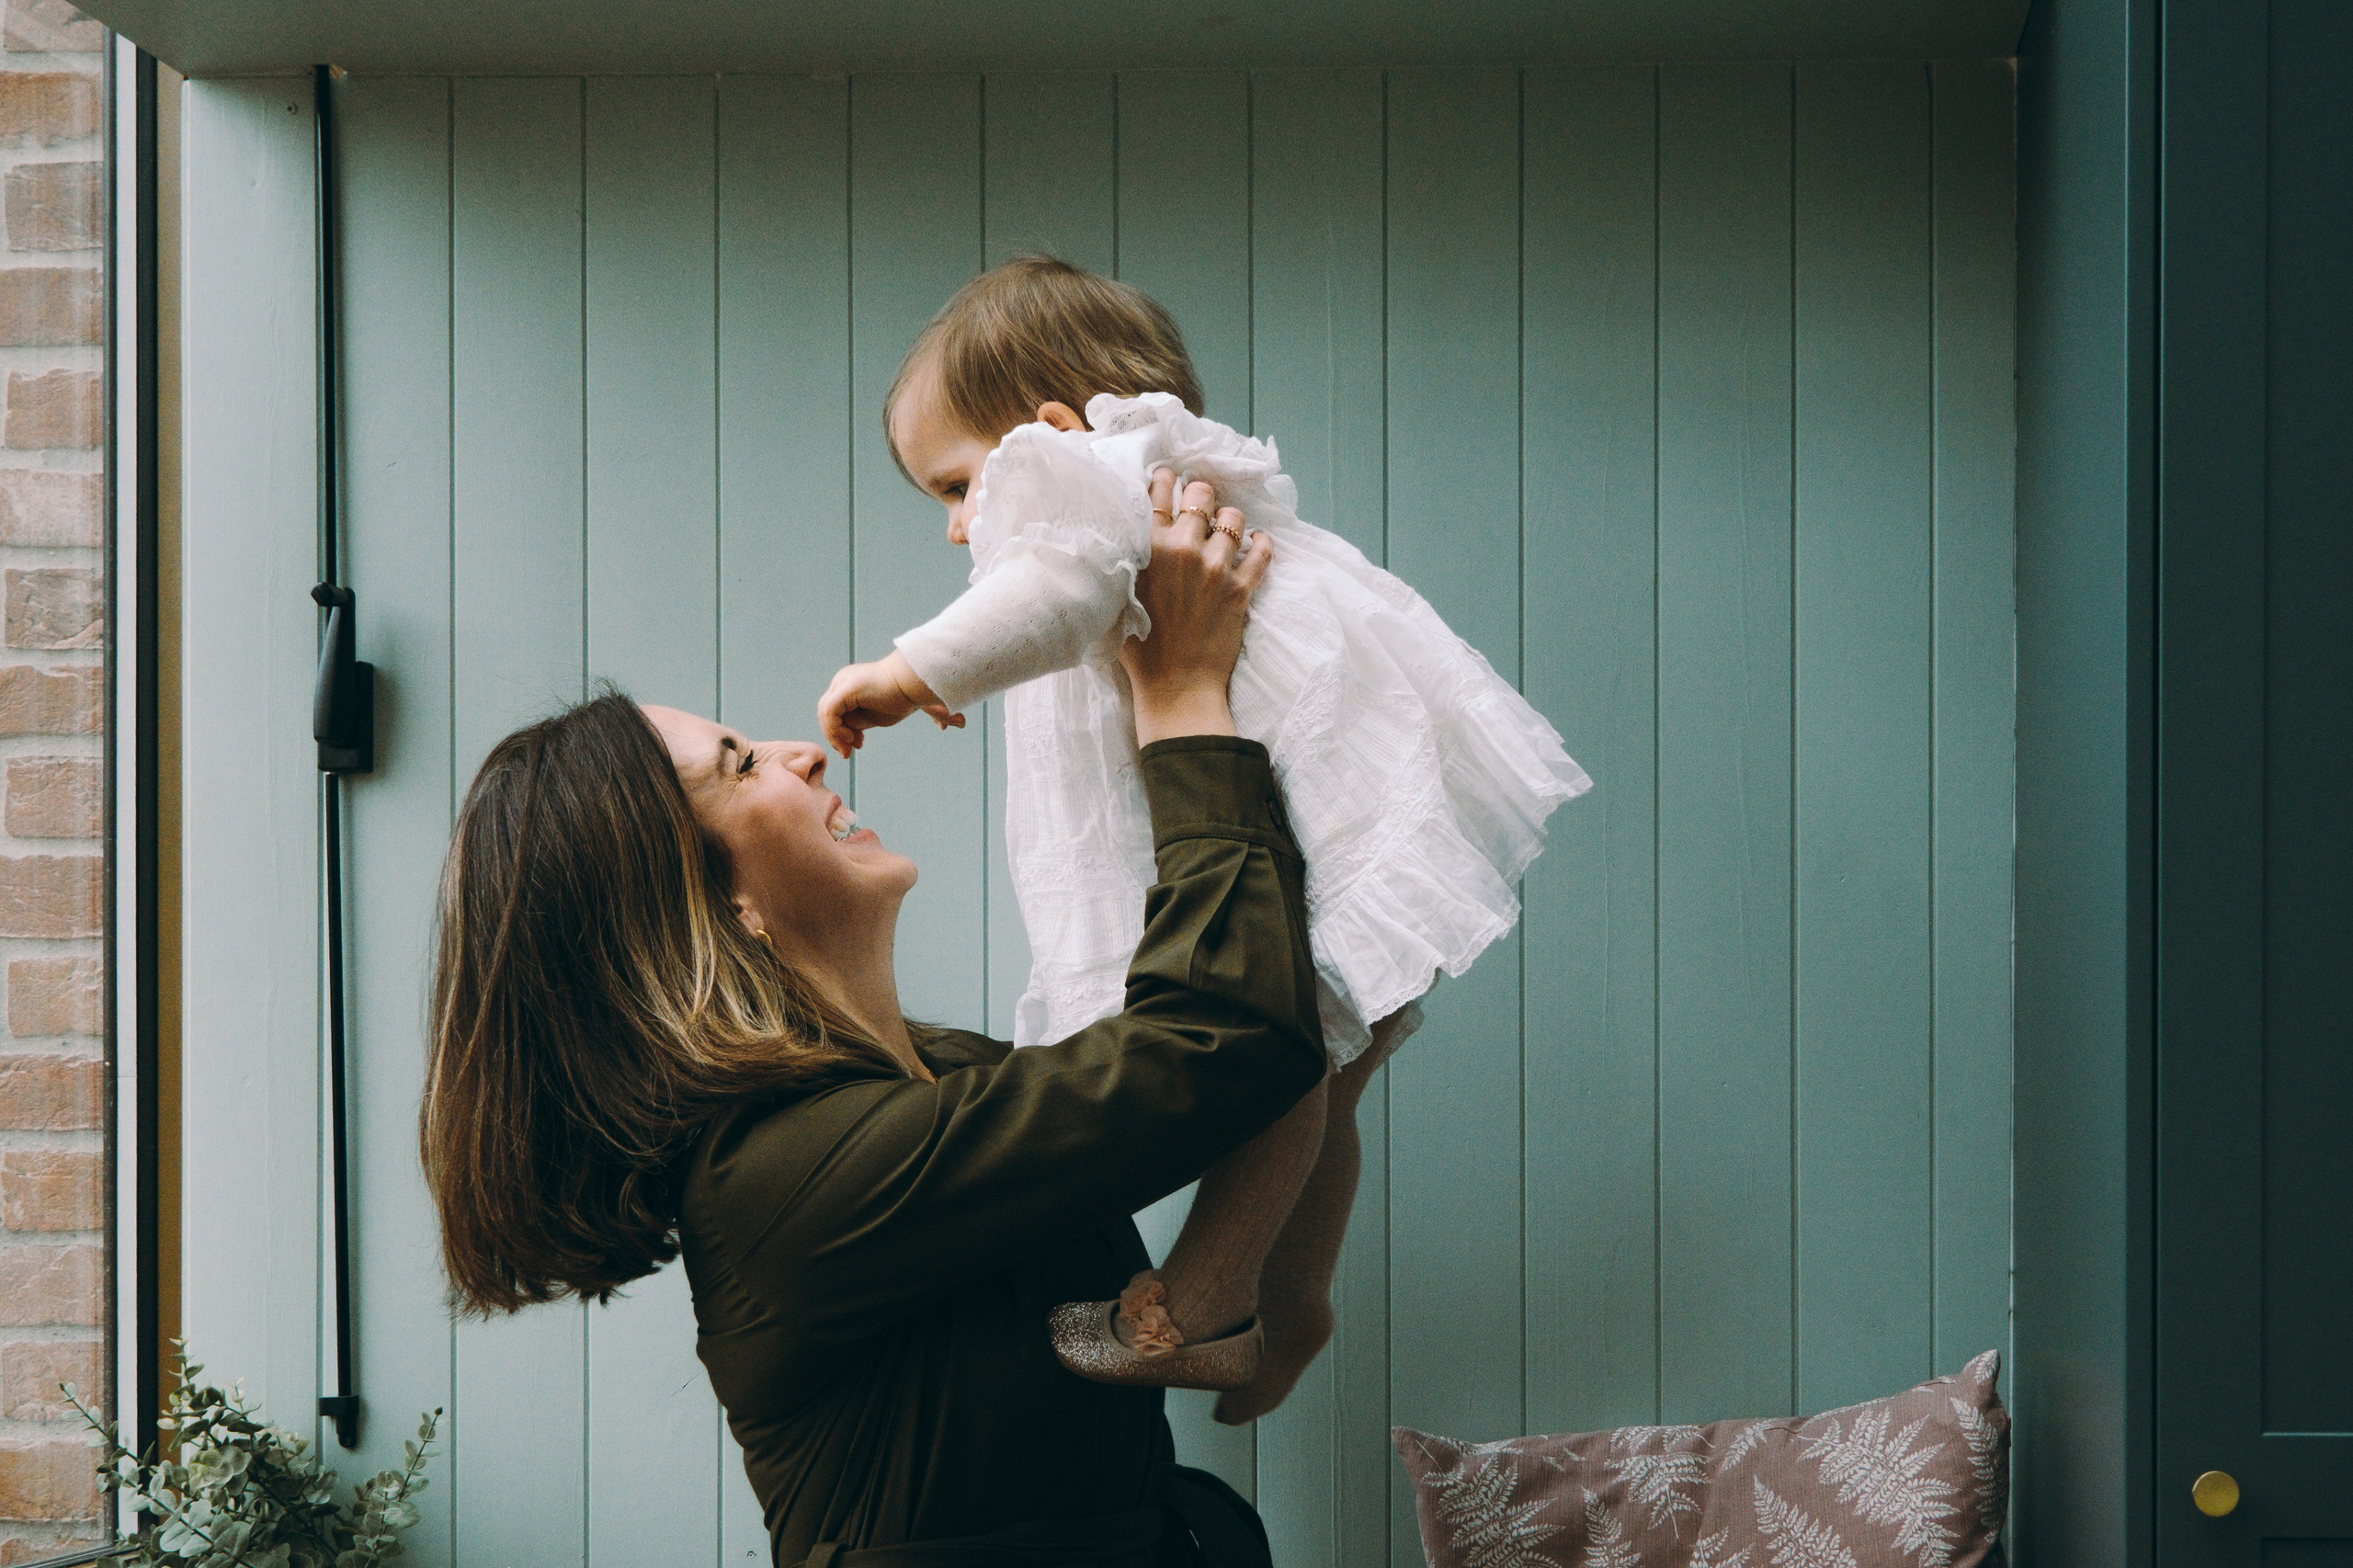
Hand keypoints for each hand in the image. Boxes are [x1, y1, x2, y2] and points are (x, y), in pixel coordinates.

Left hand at [818, 650, 964, 756]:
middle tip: (849, 752)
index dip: (840, 731)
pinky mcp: (845, 690)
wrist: (918, 682)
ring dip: (835, 735)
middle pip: (827, 712)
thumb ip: (886, 720)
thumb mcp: (887, 713)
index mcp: (850, 685)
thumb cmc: (912, 694)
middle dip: (835, 735)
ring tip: (850, 748)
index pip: (835, 710)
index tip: (858, 743)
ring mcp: (843, 683)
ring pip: (825, 714)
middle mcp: (843, 680)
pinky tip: (851, 739)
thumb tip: (947, 725)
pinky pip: (830, 713)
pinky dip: (835, 730)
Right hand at [1122, 468, 1272, 745]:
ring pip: (1233, 517)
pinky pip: (1261, 551)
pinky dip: (1261, 543)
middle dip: (1200, 496)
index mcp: (1146, 549)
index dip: (1165, 481)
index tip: (1168, 478)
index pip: (1157, 495)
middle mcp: (1182, 550)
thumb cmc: (1139, 650)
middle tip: (1199, 505)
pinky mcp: (1241, 588)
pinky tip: (1256, 542)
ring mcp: (1215, 568)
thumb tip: (1124, 536)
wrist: (1175, 686)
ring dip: (1230, 519)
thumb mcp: (1115, 598)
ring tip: (1226, 528)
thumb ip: (1124, 562)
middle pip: (1199, 496)